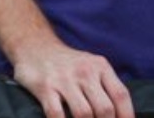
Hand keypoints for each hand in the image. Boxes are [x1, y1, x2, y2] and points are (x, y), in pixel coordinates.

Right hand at [13, 40, 133, 117]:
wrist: (33, 43)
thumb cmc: (67, 64)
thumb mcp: (91, 66)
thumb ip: (106, 88)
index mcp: (99, 66)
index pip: (121, 96)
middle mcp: (83, 71)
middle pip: (105, 109)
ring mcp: (62, 78)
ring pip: (84, 114)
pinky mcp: (44, 86)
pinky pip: (57, 114)